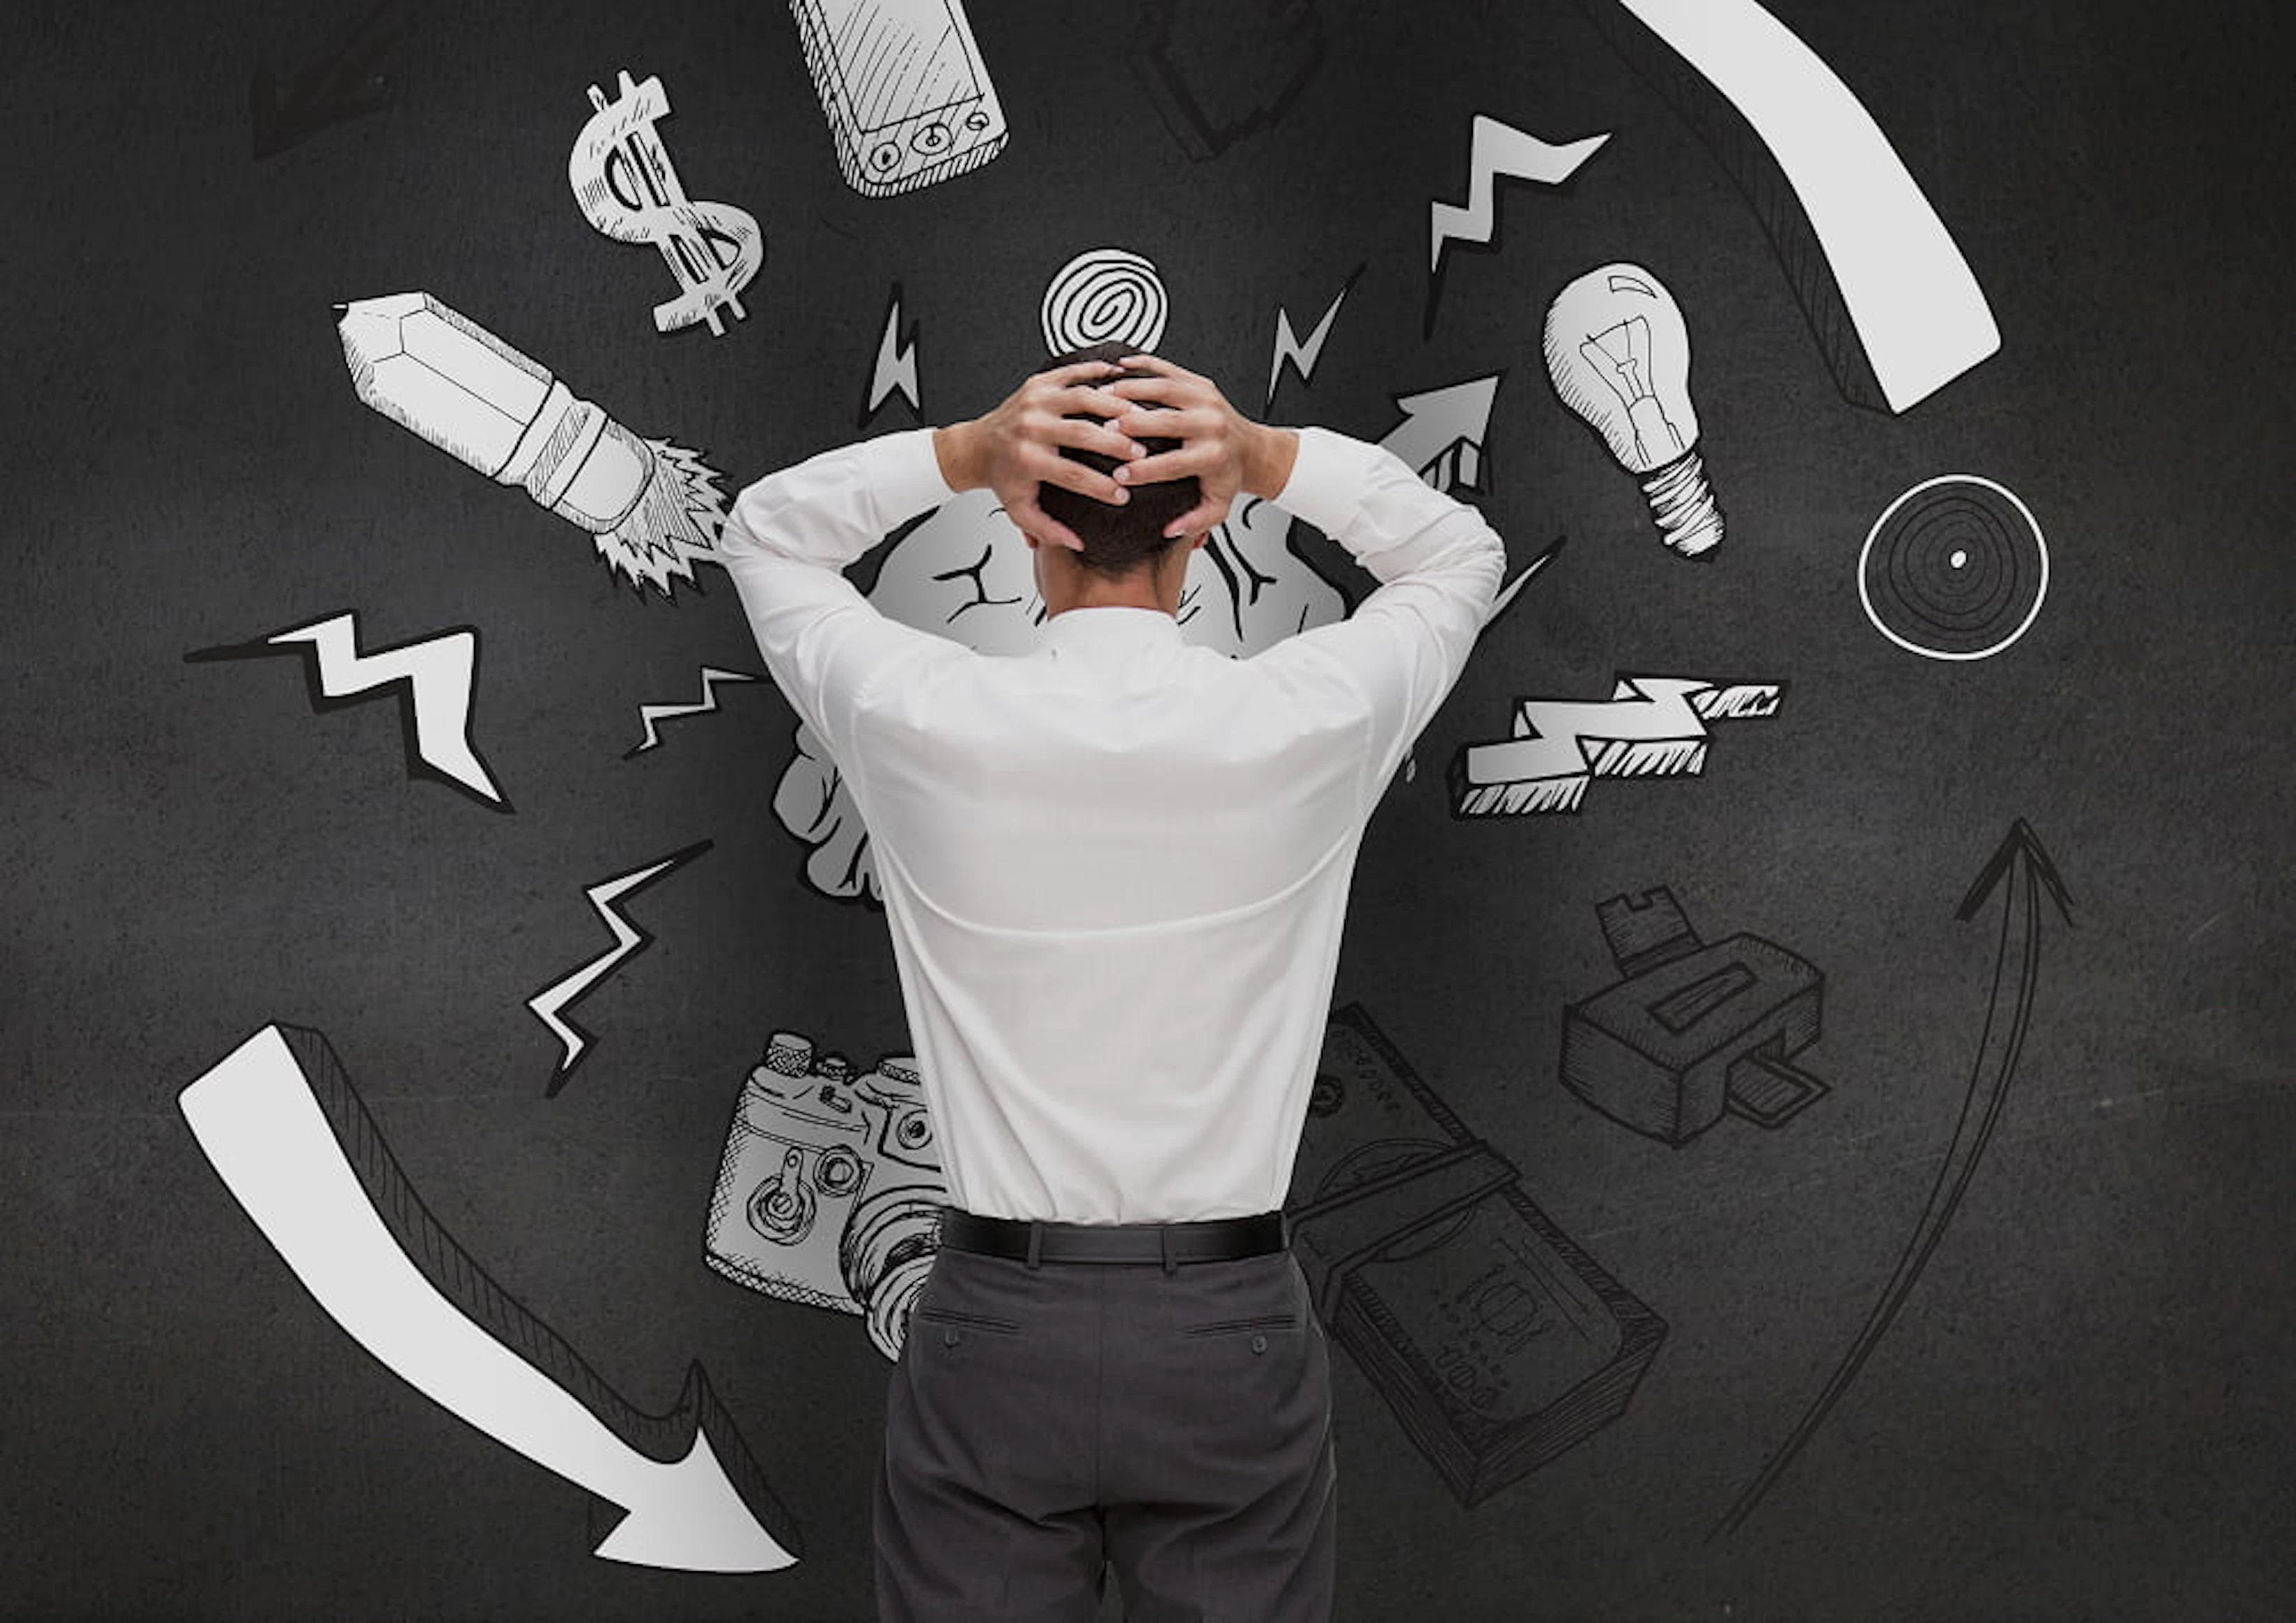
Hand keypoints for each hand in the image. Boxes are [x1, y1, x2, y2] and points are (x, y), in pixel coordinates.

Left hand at [933, 360, 1142, 550]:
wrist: (977, 447)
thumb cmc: (1003, 477)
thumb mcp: (1020, 510)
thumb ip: (1047, 530)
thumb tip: (1077, 543)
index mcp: (1027, 459)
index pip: (1073, 476)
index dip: (1101, 487)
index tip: (1123, 494)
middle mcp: (1031, 427)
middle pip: (1083, 434)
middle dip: (1116, 444)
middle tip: (1140, 453)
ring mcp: (1035, 401)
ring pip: (1083, 398)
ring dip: (1115, 406)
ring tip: (1139, 416)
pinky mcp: (1039, 383)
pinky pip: (1073, 372)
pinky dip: (1098, 372)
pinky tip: (1121, 377)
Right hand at [1103, 354, 1298, 538]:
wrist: (1252, 450)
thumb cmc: (1227, 477)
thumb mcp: (1217, 508)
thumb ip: (1194, 523)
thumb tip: (1170, 530)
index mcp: (1213, 456)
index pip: (1173, 463)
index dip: (1144, 470)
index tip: (1119, 475)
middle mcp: (1211, 424)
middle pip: (1166, 420)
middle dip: (1132, 425)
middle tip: (1103, 429)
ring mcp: (1206, 399)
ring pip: (1164, 388)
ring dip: (1131, 391)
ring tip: (1102, 396)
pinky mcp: (1200, 383)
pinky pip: (1169, 369)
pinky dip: (1143, 365)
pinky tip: (1120, 366)